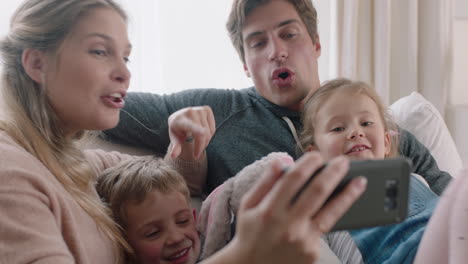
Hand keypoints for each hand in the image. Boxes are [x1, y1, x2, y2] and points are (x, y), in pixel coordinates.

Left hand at [167, 106, 214, 159]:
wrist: (180, 116)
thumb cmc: (177, 129)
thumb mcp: (174, 138)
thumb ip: (175, 146)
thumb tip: (173, 156)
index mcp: (179, 120)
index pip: (190, 126)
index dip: (197, 133)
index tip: (200, 140)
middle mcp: (189, 112)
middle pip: (202, 134)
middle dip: (200, 147)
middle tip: (196, 154)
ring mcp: (199, 109)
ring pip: (209, 132)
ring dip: (205, 142)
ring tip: (199, 143)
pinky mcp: (207, 109)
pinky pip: (213, 128)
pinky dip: (210, 135)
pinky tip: (203, 135)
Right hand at [225, 152, 366, 263]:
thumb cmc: (250, 232)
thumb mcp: (248, 205)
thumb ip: (265, 182)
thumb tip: (283, 160)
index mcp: (270, 210)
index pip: (294, 179)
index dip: (308, 164)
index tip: (317, 155)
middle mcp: (288, 225)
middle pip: (317, 192)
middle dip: (334, 173)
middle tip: (344, 161)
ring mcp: (302, 240)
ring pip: (331, 212)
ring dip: (348, 194)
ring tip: (360, 181)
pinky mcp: (312, 251)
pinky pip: (324, 228)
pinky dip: (332, 215)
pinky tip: (342, 203)